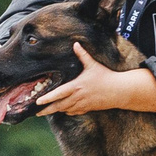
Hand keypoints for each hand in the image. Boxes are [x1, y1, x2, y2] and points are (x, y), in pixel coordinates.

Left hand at [35, 43, 155, 114]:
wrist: (119, 91)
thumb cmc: (106, 76)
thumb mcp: (93, 65)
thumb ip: (82, 55)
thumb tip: (75, 43)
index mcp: (77, 86)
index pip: (58, 94)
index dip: (47, 99)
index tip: (37, 102)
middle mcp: (78, 98)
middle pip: (59, 106)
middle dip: (47, 110)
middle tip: (36, 112)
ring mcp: (83, 105)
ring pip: (65, 110)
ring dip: (56, 111)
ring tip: (45, 111)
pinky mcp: (88, 108)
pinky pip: (74, 112)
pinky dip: (67, 111)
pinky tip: (63, 110)